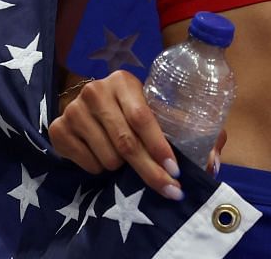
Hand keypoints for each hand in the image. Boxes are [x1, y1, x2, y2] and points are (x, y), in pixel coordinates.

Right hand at [48, 71, 226, 197]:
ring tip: (123, 158)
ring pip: (108, 157)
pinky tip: (101, 155)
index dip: (159, 147)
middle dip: (150, 171)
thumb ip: (184, 129)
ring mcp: (74, 110)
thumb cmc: (128, 110)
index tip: (175, 171)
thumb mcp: (153, 109)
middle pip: (126, 142)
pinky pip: (86, 164)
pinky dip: (99, 169)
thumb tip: (213, 161)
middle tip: (169, 190)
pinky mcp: (58, 129)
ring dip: (121, 168)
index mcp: (123, 81)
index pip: (143, 118)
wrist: (85, 107)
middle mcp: (95, 91)